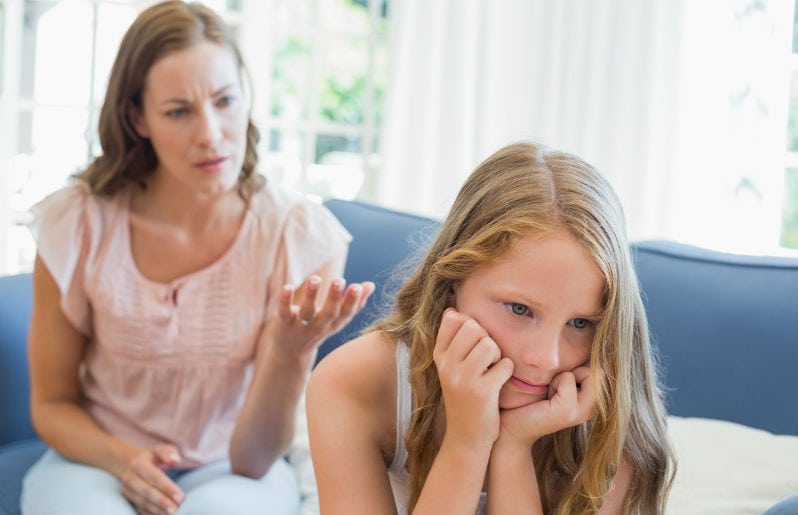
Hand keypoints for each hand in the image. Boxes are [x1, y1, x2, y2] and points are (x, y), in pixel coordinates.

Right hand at [119, 444, 183, 514]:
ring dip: (157, 510)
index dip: (167, 487)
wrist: (128, 464)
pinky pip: (140, 509)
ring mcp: (128, 491)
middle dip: (162, 502)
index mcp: (138, 464)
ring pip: (143, 503)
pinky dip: (151, 513)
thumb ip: (168, 453)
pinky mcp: (129, 500)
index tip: (180, 496)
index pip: (154, 477)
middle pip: (147, 492)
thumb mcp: (159, 450)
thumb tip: (175, 461)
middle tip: (176, 509)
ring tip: (172, 514)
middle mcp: (130, 478)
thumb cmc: (151, 457)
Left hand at [271, 274, 374, 356]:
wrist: (291, 352)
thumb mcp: (337, 319)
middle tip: (339, 280)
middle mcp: (319, 327)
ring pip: (306, 312)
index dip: (352, 302)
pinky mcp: (283, 323)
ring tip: (315, 278)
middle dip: (334, 298)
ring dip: (311, 295)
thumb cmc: (318, 328)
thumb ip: (354, 303)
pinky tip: (287, 286)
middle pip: (328, 314)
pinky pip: (284, 312)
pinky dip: (285, 300)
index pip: (345, 314)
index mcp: (334, 324)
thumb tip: (371, 285)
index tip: (357, 286)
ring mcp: (301, 327)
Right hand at [433, 309, 513, 449]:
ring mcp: (462, 379)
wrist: (466, 438)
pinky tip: (499, 384)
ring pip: (489, 344)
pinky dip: (507, 372)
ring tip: (492, 371)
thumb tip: (452, 310)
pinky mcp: (481, 392)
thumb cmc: (465, 398)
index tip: (475, 343)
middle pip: (473, 327)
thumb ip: (451, 340)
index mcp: (439, 356)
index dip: (471, 325)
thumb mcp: (450, 369)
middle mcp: (446, 365)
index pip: (453, 319)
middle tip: (487, 358)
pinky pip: (504, 365)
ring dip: (497, 356)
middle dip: (487, 339)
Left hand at [499, 365, 601, 446]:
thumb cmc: (533, 400)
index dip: (582, 369)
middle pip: (600, 372)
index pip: (603, 371)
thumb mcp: (559, 383)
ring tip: (552, 392)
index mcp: (593, 404)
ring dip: (565, 376)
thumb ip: (577, 372)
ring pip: (588, 373)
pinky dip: (555, 381)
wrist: (512, 426)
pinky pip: (568, 378)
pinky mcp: (567, 411)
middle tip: (556, 387)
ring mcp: (581, 412)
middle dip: (576, 371)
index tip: (562, 384)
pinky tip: (546, 396)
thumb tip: (588, 343)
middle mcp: (593, 410)